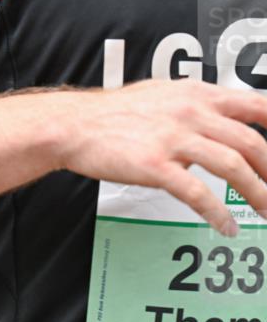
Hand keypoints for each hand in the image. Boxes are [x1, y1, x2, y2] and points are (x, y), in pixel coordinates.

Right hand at [57, 79, 266, 235]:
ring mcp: (174, 139)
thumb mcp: (161, 95)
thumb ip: (194, 107)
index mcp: (197, 95)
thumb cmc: (111, 114)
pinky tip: (225, 226)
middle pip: (251, 142)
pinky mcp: (155, 165)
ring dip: (257, 192)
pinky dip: (216, 212)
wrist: (74, 126)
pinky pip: (197, 193)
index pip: (257, 107)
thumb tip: (215, 122)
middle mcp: (192, 113)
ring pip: (232, 166)